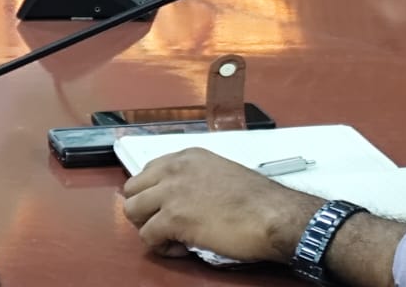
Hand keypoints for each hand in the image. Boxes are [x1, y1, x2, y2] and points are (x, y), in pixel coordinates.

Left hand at [121, 149, 317, 262]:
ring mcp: (170, 192)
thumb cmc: (259, 201)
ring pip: (132, 211)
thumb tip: (188, 198)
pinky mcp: (173, 218)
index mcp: (186, 157)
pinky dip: (161, 247)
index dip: (154, 195)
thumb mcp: (221, 174)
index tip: (168, 208)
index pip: (148, 172)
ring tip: (171, 237)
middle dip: (144, 210)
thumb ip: (197, 180)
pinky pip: (148, 236)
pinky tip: (181, 249)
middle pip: (132, 190)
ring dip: (148, 227)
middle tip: (164, 225)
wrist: (273, 215)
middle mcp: (173, 169)